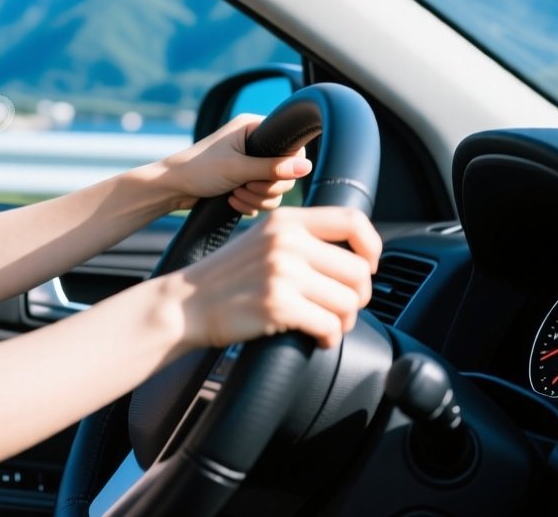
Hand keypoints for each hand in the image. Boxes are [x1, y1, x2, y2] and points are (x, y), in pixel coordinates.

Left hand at [157, 114, 312, 216]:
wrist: (172, 189)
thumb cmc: (198, 170)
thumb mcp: (238, 169)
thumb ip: (273, 168)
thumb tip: (306, 166)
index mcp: (253, 128)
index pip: (292, 145)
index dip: (287, 166)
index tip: (267, 176)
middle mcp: (254, 144)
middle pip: (286, 173)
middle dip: (266, 187)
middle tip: (245, 186)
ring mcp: (250, 164)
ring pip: (275, 189)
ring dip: (256, 198)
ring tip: (235, 195)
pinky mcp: (245, 182)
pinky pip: (263, 198)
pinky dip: (249, 203)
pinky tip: (231, 201)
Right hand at [170, 207, 380, 349]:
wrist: (185, 305)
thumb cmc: (227, 278)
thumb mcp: (262, 240)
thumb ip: (302, 239)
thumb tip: (355, 257)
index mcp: (286, 221)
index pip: (352, 221)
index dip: (372, 246)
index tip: (369, 266)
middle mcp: (286, 242)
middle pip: (357, 271)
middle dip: (358, 297)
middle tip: (341, 308)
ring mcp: (281, 273)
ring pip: (348, 302)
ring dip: (344, 321)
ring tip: (326, 324)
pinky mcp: (278, 305)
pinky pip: (330, 326)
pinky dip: (329, 338)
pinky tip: (317, 338)